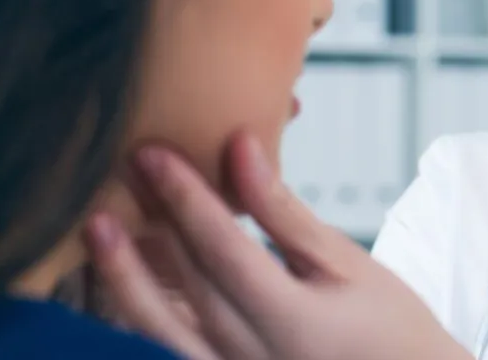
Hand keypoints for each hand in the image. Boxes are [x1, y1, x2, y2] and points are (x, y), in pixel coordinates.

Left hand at [85, 133, 469, 359]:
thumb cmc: (390, 325)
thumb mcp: (348, 263)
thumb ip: (284, 212)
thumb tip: (240, 149)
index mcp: (292, 324)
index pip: (222, 250)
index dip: (185, 198)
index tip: (154, 154)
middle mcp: (253, 359)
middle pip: (187, 282)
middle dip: (153, 220)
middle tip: (123, 165)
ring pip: (159, 332)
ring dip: (123, 278)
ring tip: (98, 228)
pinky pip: (171, 354)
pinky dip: (141, 323)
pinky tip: (121, 288)